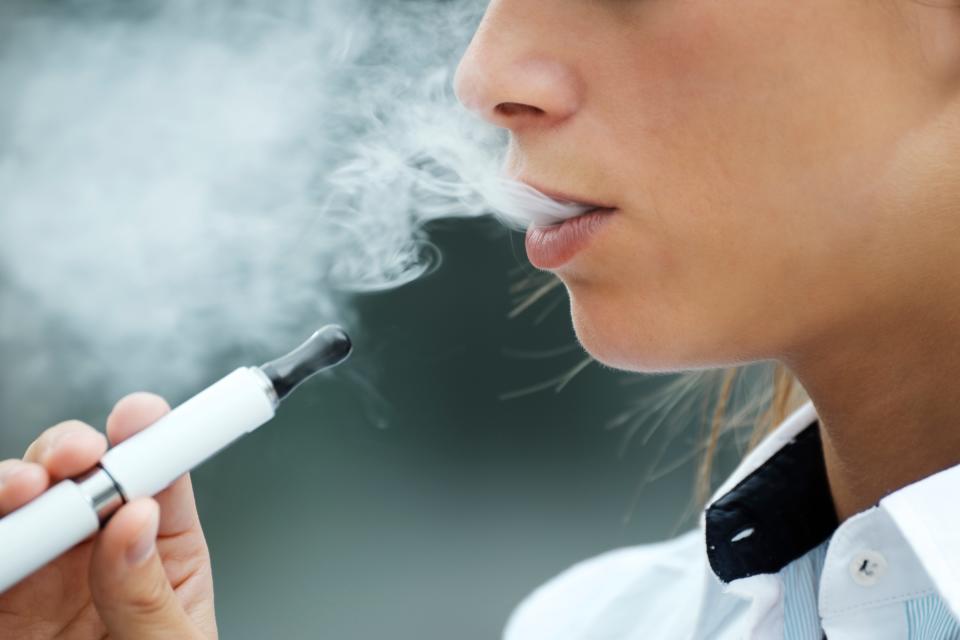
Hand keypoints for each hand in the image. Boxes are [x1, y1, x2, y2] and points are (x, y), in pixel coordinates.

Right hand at [0, 393, 217, 638]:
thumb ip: (149, 594)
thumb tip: (136, 520)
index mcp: (161, 555)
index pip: (159, 480)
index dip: (152, 438)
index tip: (142, 417)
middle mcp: (96, 557)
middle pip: (80, 479)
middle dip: (71, 452)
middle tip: (75, 459)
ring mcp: (38, 580)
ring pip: (19, 509)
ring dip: (12, 485)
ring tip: (21, 490)